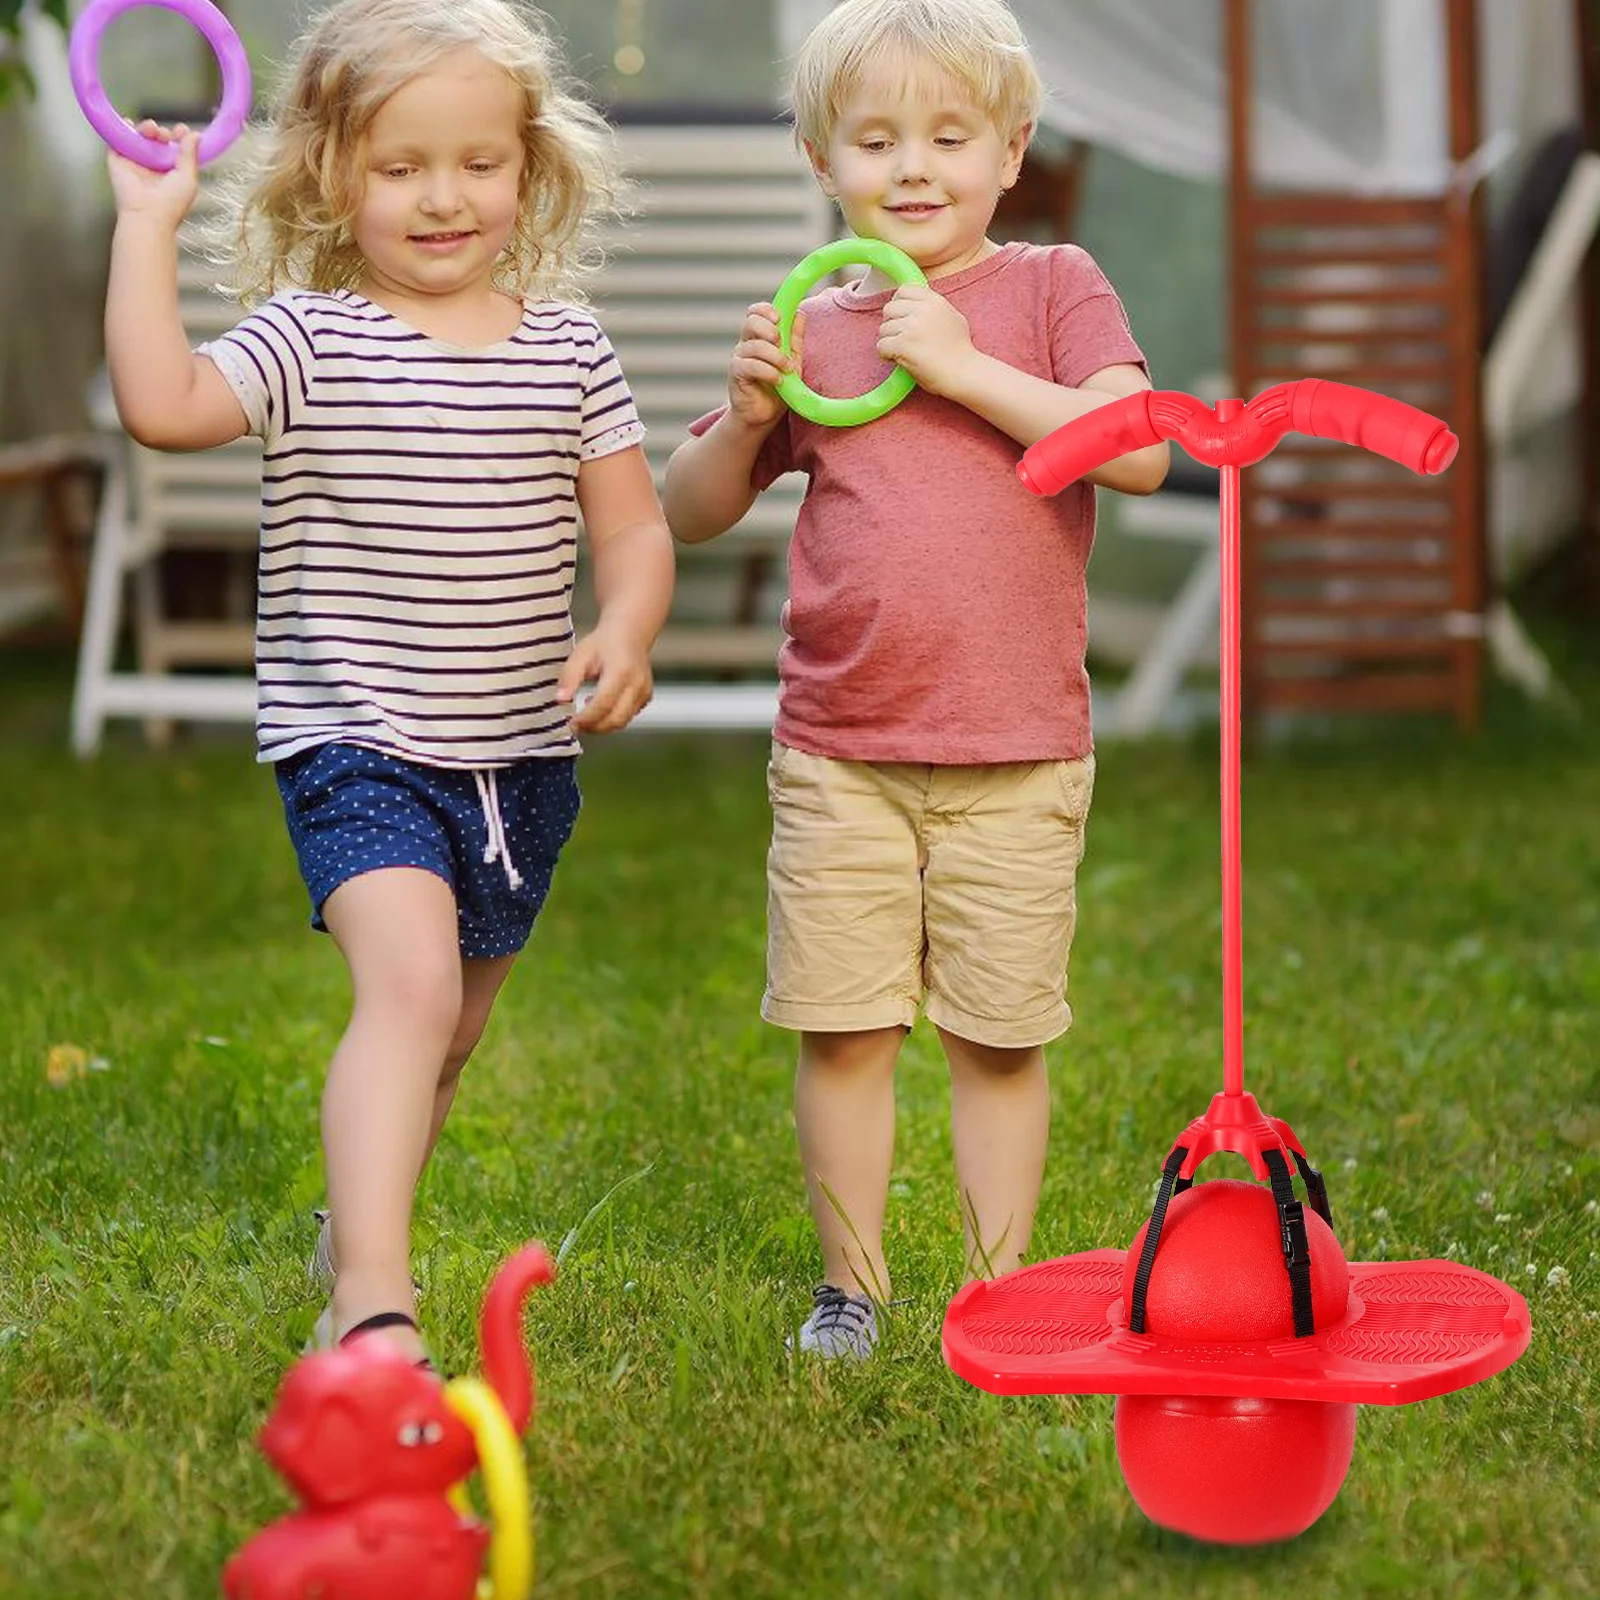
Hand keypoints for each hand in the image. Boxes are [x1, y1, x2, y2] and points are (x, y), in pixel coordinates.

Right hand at [108, 122, 199, 227]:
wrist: (148, 214)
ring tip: (152, 130)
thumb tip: (196, 135)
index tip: (182, 130)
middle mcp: (154, 166)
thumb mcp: (189, 177)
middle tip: (167, 135)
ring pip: (140, 136)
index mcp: (172, 171)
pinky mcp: (118, 159)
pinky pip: (118, 138)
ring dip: (147, 128)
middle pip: (158, 139)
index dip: (179, 136)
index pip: (175, 147)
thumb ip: (191, 154)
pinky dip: (122, 127)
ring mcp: (136, 162)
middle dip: (163, 132)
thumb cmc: (171, 203)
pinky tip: (129, 123)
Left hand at [555, 620, 653, 732]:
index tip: (570, 723)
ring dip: (601, 725)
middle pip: (615, 719)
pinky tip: (600, 706)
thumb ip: (569, 678)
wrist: (629, 633)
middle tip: (575, 725)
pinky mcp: (646, 698)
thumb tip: (560, 700)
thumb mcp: (581, 655)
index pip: (603, 704)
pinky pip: (628, 717)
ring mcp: (644, 692)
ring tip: (586, 714)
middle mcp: (637, 684)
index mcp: (620, 672)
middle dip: (593, 727)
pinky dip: (612, 718)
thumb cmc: (604, 643)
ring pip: (622, 722)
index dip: (586, 718)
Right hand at [727, 302, 804, 428]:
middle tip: (780, 343)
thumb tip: (799, 313)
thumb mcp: (792, 360)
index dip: (766, 310)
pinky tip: (778, 380)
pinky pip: (750, 366)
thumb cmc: (777, 387)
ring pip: (754, 346)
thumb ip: (794, 338)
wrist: (764, 415)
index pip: (755, 312)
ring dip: (776, 356)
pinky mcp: (736, 375)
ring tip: (788, 370)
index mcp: (758, 337)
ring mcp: (739, 359)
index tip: (780, 319)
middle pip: (750, 321)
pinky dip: (768, 372)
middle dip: (769, 329)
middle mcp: (746, 344)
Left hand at [875, 285, 976, 397]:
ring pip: (883, 329)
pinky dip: (886, 354)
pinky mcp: (902, 345)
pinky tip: (898, 359)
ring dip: (889, 341)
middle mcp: (922, 310)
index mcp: (934, 301)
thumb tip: (916, 305)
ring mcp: (911, 327)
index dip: (898, 304)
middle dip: (891, 324)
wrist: (962, 372)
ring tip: (902, 351)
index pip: (904, 290)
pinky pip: (881, 346)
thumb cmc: (960, 350)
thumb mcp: (952, 317)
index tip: (901, 316)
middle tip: (900, 337)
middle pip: (889, 309)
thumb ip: (933, 308)